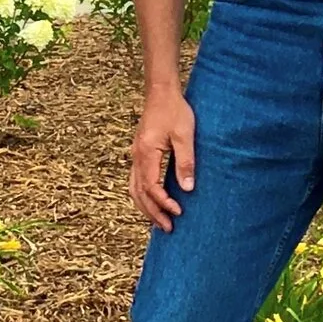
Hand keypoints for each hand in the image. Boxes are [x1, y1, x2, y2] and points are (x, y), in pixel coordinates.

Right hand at [130, 87, 196, 230]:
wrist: (161, 92)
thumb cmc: (175, 111)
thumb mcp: (185, 135)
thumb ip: (186, 162)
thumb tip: (188, 188)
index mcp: (146, 153)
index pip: (151, 187)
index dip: (163, 203)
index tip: (178, 211)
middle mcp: (137, 157)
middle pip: (139, 193)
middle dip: (153, 213)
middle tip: (168, 228)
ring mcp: (135, 155)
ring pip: (134, 189)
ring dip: (145, 207)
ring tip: (158, 222)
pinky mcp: (139, 153)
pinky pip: (135, 181)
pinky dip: (142, 195)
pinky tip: (151, 201)